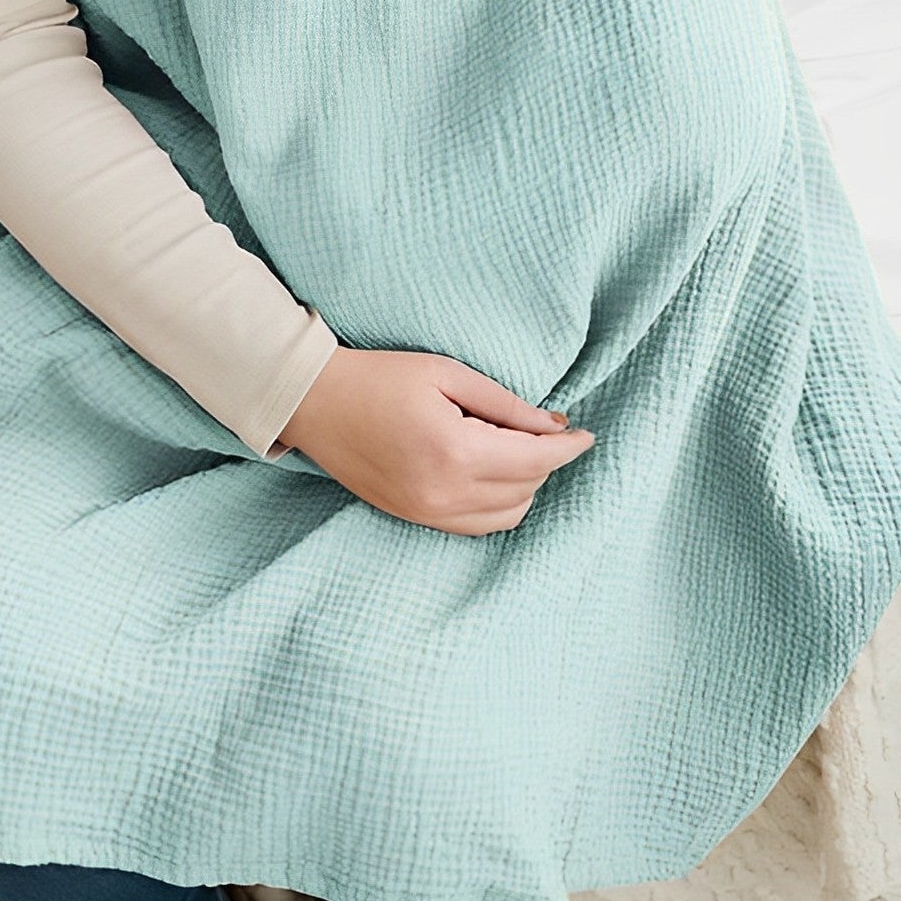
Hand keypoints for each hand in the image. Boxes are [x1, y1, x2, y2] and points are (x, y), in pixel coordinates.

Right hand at [276, 346, 594, 535]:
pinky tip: (493, 475)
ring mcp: (427, 513)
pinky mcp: (414, 519)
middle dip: (545, 461)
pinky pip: (476, 526)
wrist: (315, 403)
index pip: (534, 460)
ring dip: (525, 486)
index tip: (585, 434)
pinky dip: (498, 505)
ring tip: (518, 451)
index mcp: (454, 451)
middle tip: (543, 429)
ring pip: (506, 515)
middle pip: (525, 489)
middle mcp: (443, 493)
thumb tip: (552, 424)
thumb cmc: (379, 377)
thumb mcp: (446, 373)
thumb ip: (504, 404)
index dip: (566, 447)